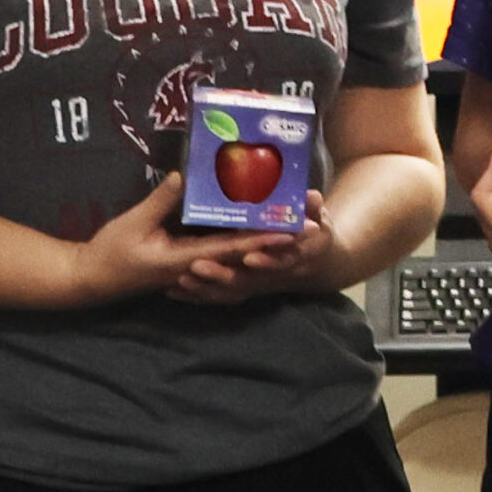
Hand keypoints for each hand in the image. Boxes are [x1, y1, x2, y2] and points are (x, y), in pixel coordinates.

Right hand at [69, 173, 292, 305]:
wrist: (92, 279)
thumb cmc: (110, 252)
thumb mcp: (133, 223)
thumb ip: (160, 202)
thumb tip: (183, 176)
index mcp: (184, 261)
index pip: (230, 250)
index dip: (260, 240)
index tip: (287, 232)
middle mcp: (195, 269)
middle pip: (241, 256)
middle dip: (272, 244)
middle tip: (303, 230)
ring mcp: (193, 271)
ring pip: (235, 260)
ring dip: (262, 247)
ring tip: (290, 232)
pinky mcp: (188, 268)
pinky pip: (221, 261)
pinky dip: (241, 251)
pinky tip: (258, 239)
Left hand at [167, 186, 344, 304]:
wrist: (315, 264)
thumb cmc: (314, 236)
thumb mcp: (319, 220)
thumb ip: (314, 209)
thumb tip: (312, 195)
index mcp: (291, 259)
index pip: (278, 262)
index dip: (265, 261)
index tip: (248, 256)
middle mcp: (270, 277)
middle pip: (245, 282)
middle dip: (220, 276)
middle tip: (195, 267)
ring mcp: (254, 285)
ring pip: (227, 293)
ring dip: (203, 289)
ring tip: (178, 282)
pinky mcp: (241, 288)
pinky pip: (217, 296)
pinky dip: (196, 295)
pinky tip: (172, 292)